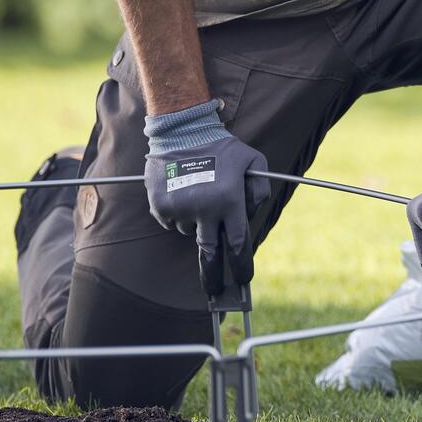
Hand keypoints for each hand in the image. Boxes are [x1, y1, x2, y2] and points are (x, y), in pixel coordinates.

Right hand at [143, 105, 267, 289]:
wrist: (182, 130)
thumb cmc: (222, 146)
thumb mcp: (253, 160)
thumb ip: (261, 187)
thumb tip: (252, 211)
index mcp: (229, 201)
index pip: (237, 244)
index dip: (240, 265)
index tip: (243, 280)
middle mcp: (205, 209)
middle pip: (210, 252)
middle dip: (214, 276)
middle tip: (216, 291)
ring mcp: (181, 209)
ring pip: (191, 231)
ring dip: (197, 222)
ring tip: (198, 195)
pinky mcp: (161, 206)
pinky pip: (172, 221)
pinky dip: (178, 213)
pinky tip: (182, 192)